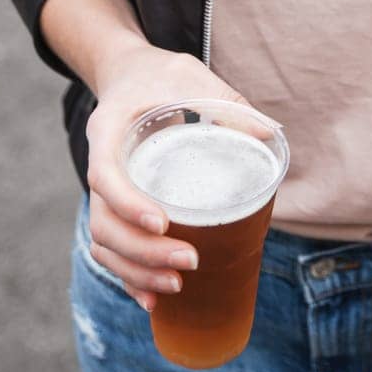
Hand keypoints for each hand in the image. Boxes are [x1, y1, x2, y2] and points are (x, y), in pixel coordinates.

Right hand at [85, 45, 249, 310]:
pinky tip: (154, 299)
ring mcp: (103, 189)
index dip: (129, 204)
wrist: (127, 72)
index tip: (164, 223)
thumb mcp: (189, 76)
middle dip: (143, 252)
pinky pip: (110, 248)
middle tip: (189, 263)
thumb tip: (271, 133)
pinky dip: (129, 276)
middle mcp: (100, 163)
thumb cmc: (159, 74)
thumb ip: (226, 102)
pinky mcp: (114, 206)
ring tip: (176, 287)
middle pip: (104, 221)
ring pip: (104, 242)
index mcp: (109, 130)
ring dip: (136, 271)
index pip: (106, 174)